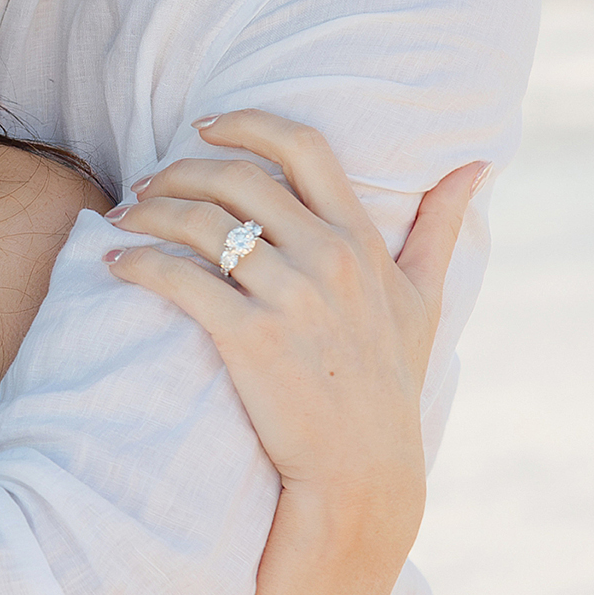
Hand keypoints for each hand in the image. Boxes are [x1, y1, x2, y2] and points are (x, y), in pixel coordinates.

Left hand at [105, 112, 483, 550]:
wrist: (363, 471)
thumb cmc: (388, 386)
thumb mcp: (426, 300)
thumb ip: (443, 227)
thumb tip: (478, 165)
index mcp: (362, 240)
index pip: (305, 147)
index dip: (248, 124)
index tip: (205, 126)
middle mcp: (328, 257)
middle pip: (237, 177)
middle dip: (180, 170)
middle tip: (147, 183)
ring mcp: (290, 296)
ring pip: (201, 222)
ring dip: (148, 212)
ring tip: (122, 220)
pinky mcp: (250, 337)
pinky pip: (179, 278)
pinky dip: (138, 262)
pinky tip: (115, 264)